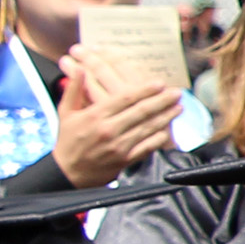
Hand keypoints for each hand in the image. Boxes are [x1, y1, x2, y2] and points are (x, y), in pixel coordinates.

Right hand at [50, 47, 183, 188]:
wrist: (67, 173)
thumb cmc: (68, 141)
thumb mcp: (66, 112)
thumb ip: (74, 89)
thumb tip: (79, 70)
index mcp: (95, 116)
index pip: (125, 98)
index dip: (145, 90)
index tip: (159, 83)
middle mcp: (109, 130)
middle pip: (141, 111)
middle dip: (162, 101)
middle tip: (177, 93)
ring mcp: (118, 146)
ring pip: (147, 128)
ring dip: (165, 117)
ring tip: (178, 107)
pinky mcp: (125, 160)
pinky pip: (147, 147)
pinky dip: (159, 138)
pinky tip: (168, 130)